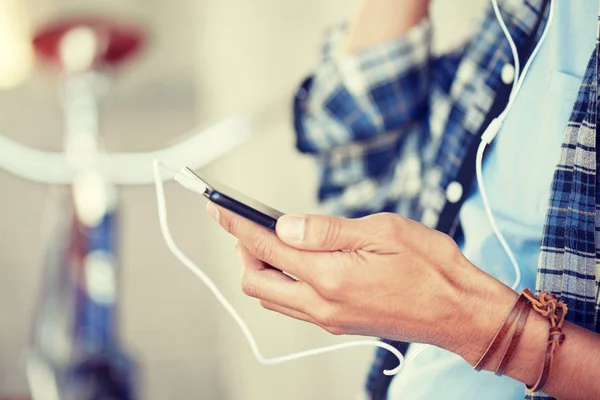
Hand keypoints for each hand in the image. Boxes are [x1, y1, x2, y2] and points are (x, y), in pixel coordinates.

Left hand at [206, 202, 516, 363]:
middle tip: (247, 224)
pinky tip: (297, 260)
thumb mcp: (382, 231)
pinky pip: (293, 305)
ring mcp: (328, 319)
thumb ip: (326, 230)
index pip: (265, 248)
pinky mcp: (338, 324)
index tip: (217, 207)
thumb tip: (283, 224)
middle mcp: (321, 305)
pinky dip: (282, 281)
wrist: (459, 313)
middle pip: (256, 282)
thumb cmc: (431, 268)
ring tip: (270, 239)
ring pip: (271, 297)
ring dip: (260, 268)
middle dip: (242, 251)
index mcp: (329, 277)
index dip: (236, 225)